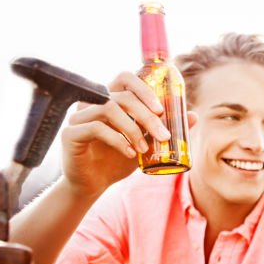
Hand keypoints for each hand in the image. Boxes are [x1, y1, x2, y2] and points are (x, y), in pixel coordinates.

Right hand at [60, 71, 198, 197]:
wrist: (93, 184)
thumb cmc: (118, 160)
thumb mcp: (146, 144)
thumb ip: (165, 128)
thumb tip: (194, 116)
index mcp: (111, 100)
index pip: (125, 78)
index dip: (143, 88)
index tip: (161, 109)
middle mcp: (93, 103)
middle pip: (122, 97)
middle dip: (147, 116)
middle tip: (163, 136)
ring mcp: (79, 116)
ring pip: (109, 109)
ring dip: (133, 129)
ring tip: (145, 149)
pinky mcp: (70, 133)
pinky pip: (96, 128)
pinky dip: (117, 140)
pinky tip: (130, 154)